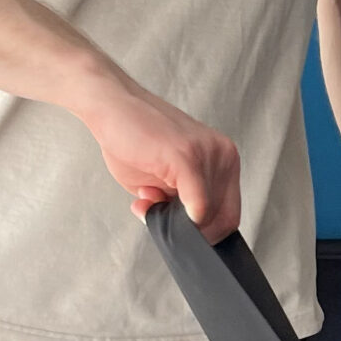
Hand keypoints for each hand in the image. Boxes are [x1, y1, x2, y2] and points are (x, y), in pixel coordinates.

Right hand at [80, 71, 241, 240]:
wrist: (111, 106)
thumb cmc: (133, 139)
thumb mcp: (163, 182)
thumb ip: (179, 206)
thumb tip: (185, 232)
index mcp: (224, 159)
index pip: (230, 215)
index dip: (203, 234)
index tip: (175, 229)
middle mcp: (224, 154)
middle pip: (220, 219)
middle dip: (184, 227)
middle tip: (151, 206)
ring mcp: (208, 153)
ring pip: (205, 216)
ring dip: (170, 217)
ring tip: (146, 192)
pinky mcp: (187, 155)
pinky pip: (197, 204)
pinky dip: (176, 215)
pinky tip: (149, 197)